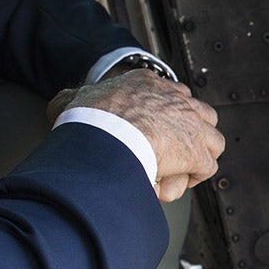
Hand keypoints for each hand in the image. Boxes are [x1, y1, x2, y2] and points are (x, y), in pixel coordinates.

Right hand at [49, 71, 222, 201]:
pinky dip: (189, 178)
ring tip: (166, 173)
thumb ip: (70, 100)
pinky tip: (166, 184)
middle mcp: (174, 99)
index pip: (168, 95)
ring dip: (190, 160)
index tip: (149, 136)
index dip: (161, 120)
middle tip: (163, 157)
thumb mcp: (70, 101)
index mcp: (146, 84)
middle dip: (184, 138)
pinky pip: (204, 167)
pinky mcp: (198, 149)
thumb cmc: (88, 119)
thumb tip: (60, 104)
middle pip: (195, 115)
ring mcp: (191, 123)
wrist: (105, 133)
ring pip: (208, 141)